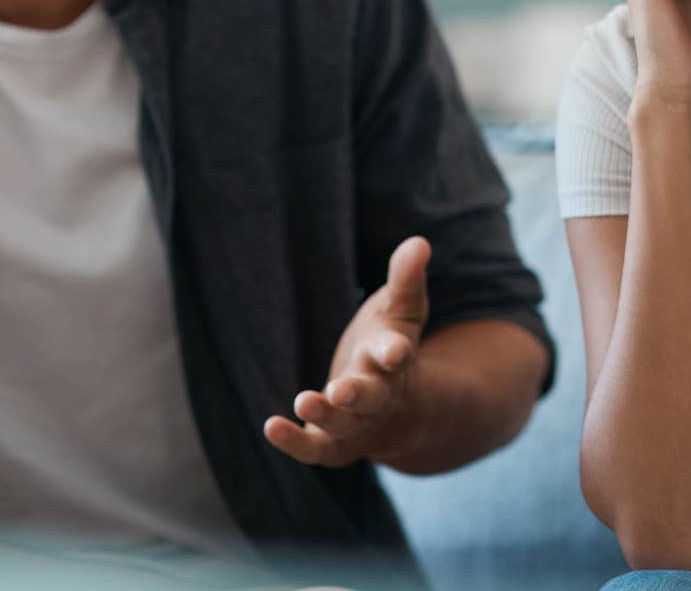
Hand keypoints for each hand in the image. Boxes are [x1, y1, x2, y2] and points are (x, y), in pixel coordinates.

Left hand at [264, 237, 430, 468]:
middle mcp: (378, 395)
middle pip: (372, 397)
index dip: (395, 352)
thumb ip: (406, 279)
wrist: (393, 407)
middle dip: (358, 394)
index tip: (394, 350)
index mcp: (394, 360)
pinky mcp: (331, 441)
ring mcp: (356, 422)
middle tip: (341, 389)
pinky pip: (314, 448)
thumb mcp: (399, 310)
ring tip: (303, 400)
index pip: (397, 354)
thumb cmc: (387, 345)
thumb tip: (419, 242)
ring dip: (325, 414)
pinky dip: (295, 442)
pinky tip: (271, 426)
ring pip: (344, 425)